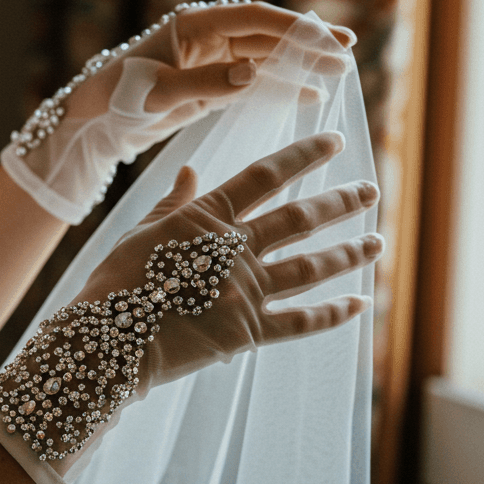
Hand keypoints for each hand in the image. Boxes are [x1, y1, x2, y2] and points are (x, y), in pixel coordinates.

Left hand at [0, 1, 356, 224]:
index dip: (293, 28)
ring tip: (337, 71)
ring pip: (264, 56)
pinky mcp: (209, 82)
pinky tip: (307, 94)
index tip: (329, 38)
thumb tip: (253, 73)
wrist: (92, 117)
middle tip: (346, 51)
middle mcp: (206, 36)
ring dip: (298, 64)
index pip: (254, 20)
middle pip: (266, 34)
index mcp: (194, 26)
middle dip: (306, 43)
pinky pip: (252, 79)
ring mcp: (210, 58)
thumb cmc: (117, 98)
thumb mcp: (158, 94)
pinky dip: (279, 85)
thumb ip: (205, 83)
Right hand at [75, 131, 380, 393]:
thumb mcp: (138, 233)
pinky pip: (301, 322)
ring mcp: (245, 291)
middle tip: (372, 189)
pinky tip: (360, 303)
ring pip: (311, 266)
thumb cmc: (113, 285)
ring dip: (348, 252)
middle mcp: (234, 250)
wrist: (106, 342)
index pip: (265, 176)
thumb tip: (192, 170)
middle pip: (300, 217)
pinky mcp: (248, 332)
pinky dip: (334, 313)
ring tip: (376, 242)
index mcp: (205, 218)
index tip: (333, 141)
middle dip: (340, 201)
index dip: (303, 156)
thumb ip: (172, 203)